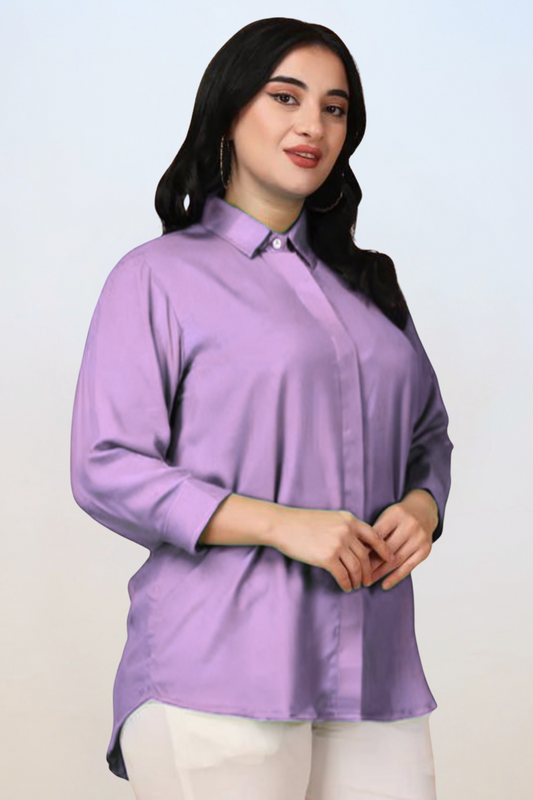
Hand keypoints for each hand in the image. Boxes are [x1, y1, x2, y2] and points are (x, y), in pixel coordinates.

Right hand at [272, 507, 396, 592]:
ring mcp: (337, 544)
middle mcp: (346, 531)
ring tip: (356, 585)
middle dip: (369, 571)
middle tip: (369, 580)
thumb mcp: (329, 518)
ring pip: (356, 568)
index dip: (385, 550)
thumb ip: (345, 528)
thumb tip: (358, 545)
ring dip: (358, 579)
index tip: (391, 559)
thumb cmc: (302, 522)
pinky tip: (346, 586)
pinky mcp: (327, 557)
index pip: (375, 536)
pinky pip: (343, 575)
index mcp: (349, 520)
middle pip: (366, 556)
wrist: (283, 525)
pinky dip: (346, 583)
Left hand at [367, 489, 437, 589]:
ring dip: (381, 573)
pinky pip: (408, 567)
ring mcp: (419, 538)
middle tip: (358, 574)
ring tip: (368, 581)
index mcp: (397, 515)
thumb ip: (375, 530)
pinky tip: (385, 585)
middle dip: (371, 563)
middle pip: (387, 549)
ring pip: (396, 560)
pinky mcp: (425, 550)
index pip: (377, 535)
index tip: (353, 559)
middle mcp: (410, 526)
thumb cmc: (398, 516)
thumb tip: (358, 551)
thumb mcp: (386, 515)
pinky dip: (396, 577)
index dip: (364, 548)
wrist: (423, 511)